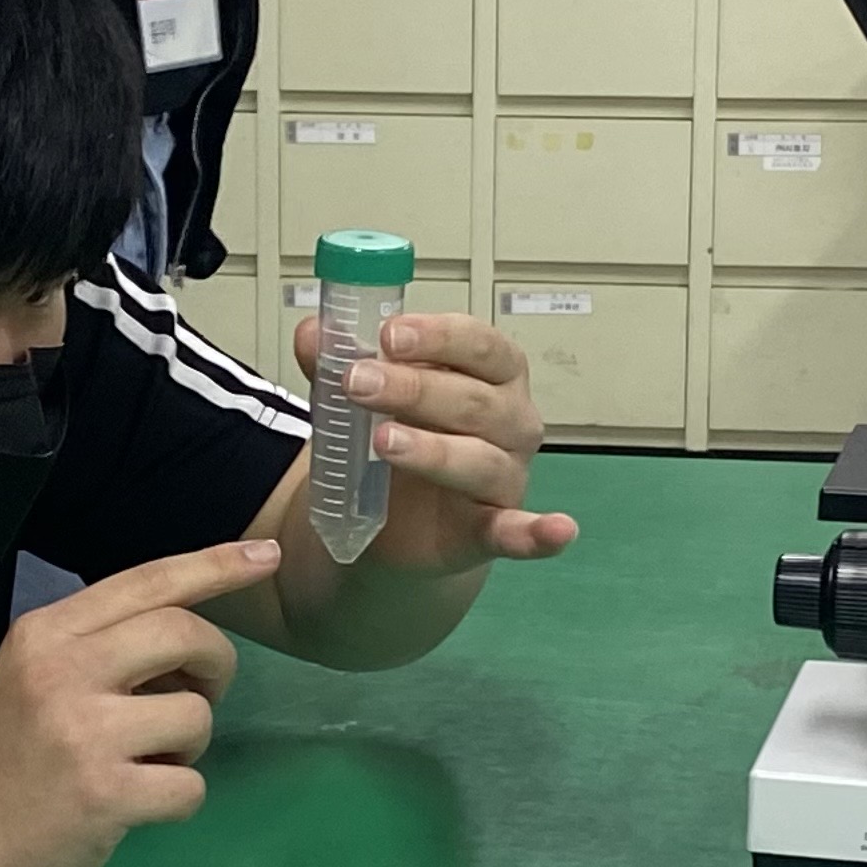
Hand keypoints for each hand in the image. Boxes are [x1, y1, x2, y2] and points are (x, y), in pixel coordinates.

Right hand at [0, 540, 281, 866]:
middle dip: (216, 664)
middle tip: (200, 696)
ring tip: (149, 762)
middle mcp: (63, 669)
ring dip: (190, 745)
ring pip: (196, 715)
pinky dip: (179, 800)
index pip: (146, 581)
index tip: (265, 557)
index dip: (213, 566)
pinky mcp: (103, 793)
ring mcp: (82, 732)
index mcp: (47, 632)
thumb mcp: (35, 676)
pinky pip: (189, 786)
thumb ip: (99, 647)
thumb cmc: (7, 759)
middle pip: (184, 633)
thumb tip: (189, 637)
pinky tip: (140, 806)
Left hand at [291, 310, 581, 577]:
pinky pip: (519, 531)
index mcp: (490, 371)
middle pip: (473, 399)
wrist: (393, 520)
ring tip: (383, 442)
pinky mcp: (493, 529)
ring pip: (479, 459)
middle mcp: (510, 418)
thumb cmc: (398, 435)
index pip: (478, 343)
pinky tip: (555, 532)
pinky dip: (538, 534)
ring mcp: (506, 474)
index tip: (388, 334)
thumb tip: (312, 332)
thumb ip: (337, 363)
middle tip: (356, 382)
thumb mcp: (363, 396)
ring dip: (432, 449)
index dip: (436, 336)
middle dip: (413, 387)